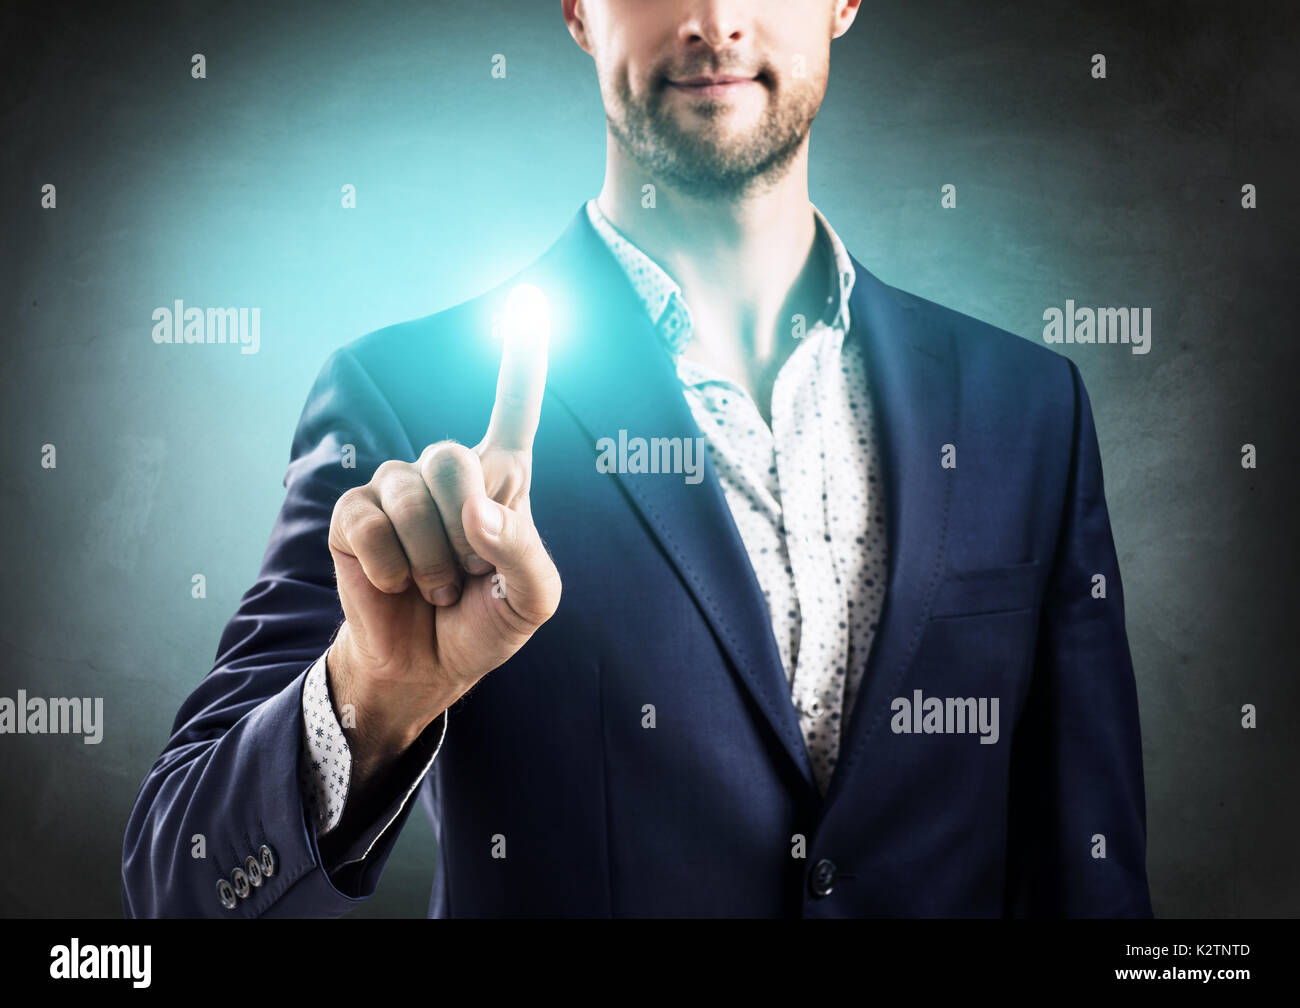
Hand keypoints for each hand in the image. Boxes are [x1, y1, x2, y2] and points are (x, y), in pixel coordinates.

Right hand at [325, 289, 560, 784]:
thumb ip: (523, 553)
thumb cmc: (486, 624)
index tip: (529, 302)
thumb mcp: (532, 600)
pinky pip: (370, 526)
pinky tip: (395, 585)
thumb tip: (476, 513)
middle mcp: (446, 473)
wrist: (430, 666)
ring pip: (412, 497)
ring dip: (430, 562)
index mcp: (502, 482)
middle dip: (465, 531)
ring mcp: (395, 490)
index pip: (514, 411)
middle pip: (453, 457)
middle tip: (466, 574)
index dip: (521, 360)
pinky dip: (390, 569)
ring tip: (434, 588)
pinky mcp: (353, 516)